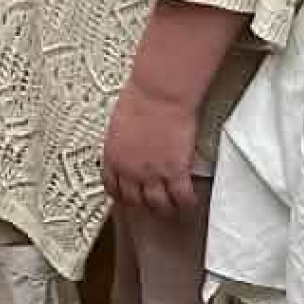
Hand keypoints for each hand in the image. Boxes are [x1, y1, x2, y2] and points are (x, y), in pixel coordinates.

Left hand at [101, 89, 198, 219]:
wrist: (159, 95)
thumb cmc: (140, 99)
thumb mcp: (120, 125)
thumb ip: (124, 143)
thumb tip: (130, 146)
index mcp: (113, 157)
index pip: (112, 186)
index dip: (122, 195)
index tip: (129, 197)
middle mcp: (129, 169)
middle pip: (135, 200)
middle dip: (144, 205)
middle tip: (153, 205)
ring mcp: (151, 173)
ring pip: (158, 204)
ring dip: (166, 208)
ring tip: (173, 208)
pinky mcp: (174, 172)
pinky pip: (181, 196)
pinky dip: (186, 201)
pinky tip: (191, 200)